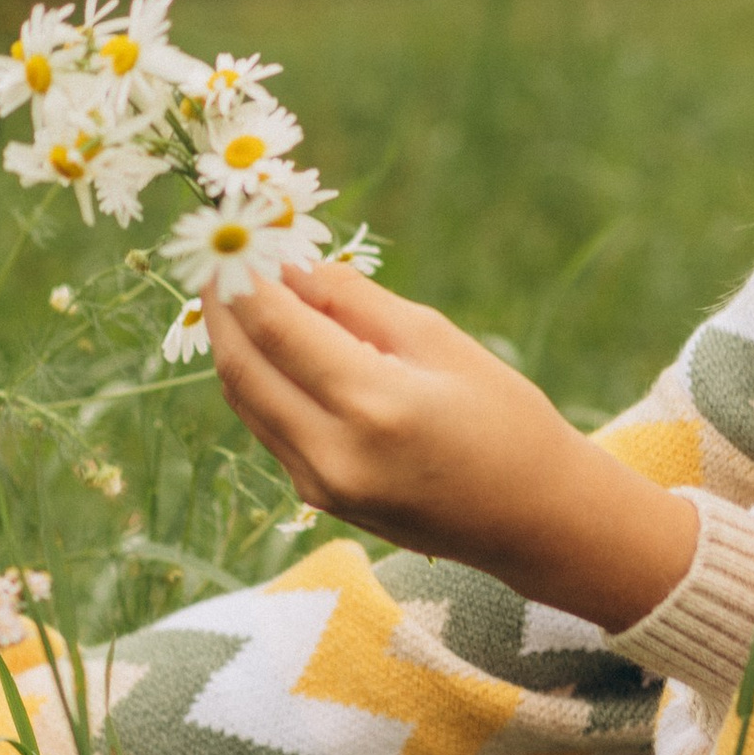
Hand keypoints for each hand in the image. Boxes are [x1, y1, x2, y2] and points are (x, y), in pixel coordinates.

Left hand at [204, 264, 698, 633]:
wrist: (534, 519)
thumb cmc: (503, 417)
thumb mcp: (437, 339)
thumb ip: (353, 300)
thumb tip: (288, 264)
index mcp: (373, 404)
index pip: (275, 326)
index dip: (243, 276)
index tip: (233, 236)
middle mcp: (333, 453)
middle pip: (241, 366)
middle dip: (222, 306)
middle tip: (219, 258)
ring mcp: (319, 486)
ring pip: (244, 400)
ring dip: (233, 342)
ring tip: (237, 292)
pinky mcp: (317, 501)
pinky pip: (267, 427)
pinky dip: (258, 379)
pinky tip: (270, 344)